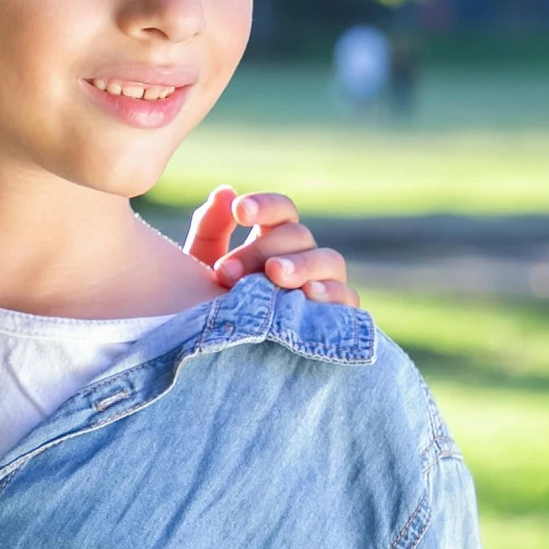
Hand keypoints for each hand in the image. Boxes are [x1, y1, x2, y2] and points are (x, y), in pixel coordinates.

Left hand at [183, 186, 358, 307]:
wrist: (214, 357)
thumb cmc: (206, 304)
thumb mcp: (201, 266)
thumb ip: (210, 229)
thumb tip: (226, 192)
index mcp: (273, 240)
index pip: (281, 211)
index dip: (265, 206)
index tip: (240, 212)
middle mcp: (303, 258)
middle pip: (299, 236)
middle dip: (262, 250)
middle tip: (227, 272)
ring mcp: (323, 285)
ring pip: (329, 260)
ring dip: (302, 264)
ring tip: (274, 273)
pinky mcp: (336, 317)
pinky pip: (347, 298)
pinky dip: (332, 293)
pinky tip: (309, 294)